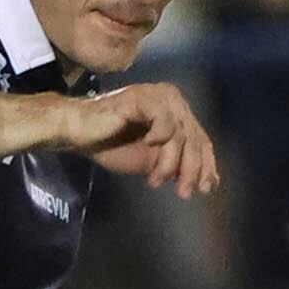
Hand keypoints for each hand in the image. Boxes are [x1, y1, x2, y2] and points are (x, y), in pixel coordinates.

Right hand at [65, 82, 220, 196]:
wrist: (78, 132)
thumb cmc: (111, 144)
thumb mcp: (152, 161)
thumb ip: (178, 165)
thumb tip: (210, 182)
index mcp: (177, 111)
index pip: (201, 139)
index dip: (205, 165)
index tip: (204, 190)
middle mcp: (172, 99)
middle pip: (194, 138)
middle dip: (191, 169)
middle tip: (182, 192)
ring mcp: (157, 96)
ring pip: (180, 134)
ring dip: (170, 162)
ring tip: (154, 179)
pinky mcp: (141, 97)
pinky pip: (163, 121)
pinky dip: (160, 138)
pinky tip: (148, 146)